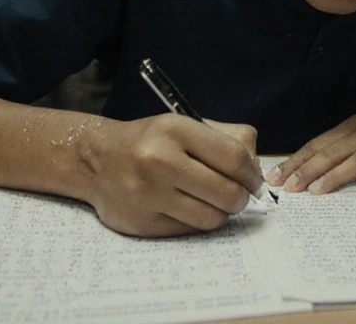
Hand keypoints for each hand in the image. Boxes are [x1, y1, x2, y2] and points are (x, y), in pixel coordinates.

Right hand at [84, 115, 261, 236]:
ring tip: (213, 202)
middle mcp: (159, 161)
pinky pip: (189, 231)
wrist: (97, 158)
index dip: (253, 175)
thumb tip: (259, 170)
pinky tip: (188, 208)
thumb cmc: (151, 141)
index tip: (255, 182)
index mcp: (175, 130)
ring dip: (221, 213)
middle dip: (242, 198)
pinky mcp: (141, 223)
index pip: (234, 158)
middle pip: (228, 193)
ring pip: (211, 218)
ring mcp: (147, 194)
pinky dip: (196, 222)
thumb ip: (228, 139)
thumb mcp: (186, 125)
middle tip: (239, 196)